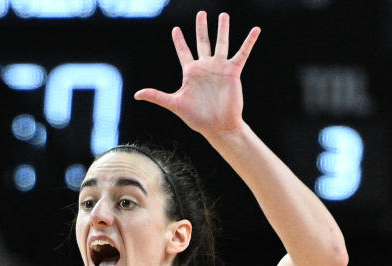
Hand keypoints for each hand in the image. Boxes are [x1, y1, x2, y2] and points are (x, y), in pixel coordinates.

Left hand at [134, 11, 259, 136]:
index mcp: (190, 73)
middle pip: (202, 42)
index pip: (183, 52)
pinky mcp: (233, 72)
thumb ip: (157, 96)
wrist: (218, 126)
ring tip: (223, 15)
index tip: (175, 29)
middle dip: (201, 27)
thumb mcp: (174, 104)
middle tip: (201, 13)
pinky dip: (249, 42)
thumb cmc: (197, 118)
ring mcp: (219, 68)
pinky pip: (242, 53)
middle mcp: (205, 67)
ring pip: (221, 43)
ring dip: (222, 29)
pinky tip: (255, 30)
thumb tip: (136, 95)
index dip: (179, 41)